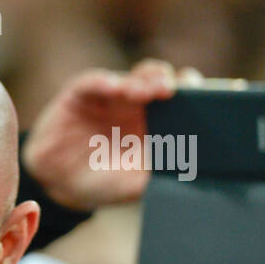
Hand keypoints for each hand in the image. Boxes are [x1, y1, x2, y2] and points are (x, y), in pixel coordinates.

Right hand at [22, 59, 203, 210]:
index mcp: (155, 122)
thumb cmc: (104, 183)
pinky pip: (92, 82)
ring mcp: (108, 97)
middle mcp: (135, 104)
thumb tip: (192, 170)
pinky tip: (112, 88)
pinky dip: (103, 82)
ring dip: (140, 80)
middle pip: (158, 80)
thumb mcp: (134, 185)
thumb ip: (159, 175)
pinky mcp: (80, 95)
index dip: (193, 92)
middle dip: (167, 81)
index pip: (180, 98)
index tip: (205, 95)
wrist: (59, 186)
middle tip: (171, 90)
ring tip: (144, 91)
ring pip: (130, 77)